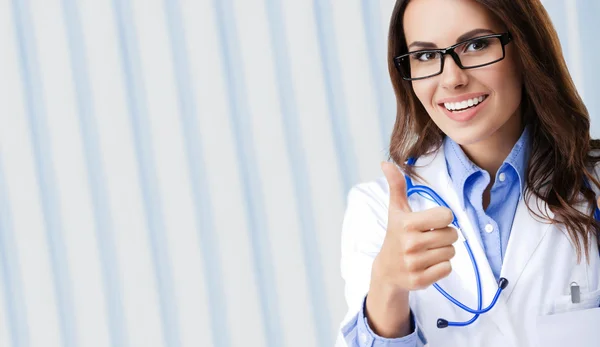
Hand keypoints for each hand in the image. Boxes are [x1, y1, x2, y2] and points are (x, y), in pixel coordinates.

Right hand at [373, 161, 458, 290]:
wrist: (387, 270)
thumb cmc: (396, 235)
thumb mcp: (396, 210)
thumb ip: (396, 186)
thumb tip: (386, 163)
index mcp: (406, 224)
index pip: (447, 216)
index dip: (443, 218)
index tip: (431, 222)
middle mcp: (410, 244)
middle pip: (452, 235)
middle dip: (445, 235)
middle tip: (430, 238)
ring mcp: (414, 264)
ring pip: (451, 252)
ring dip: (443, 251)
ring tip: (428, 251)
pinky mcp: (420, 280)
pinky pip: (447, 269)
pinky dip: (442, 267)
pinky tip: (428, 264)